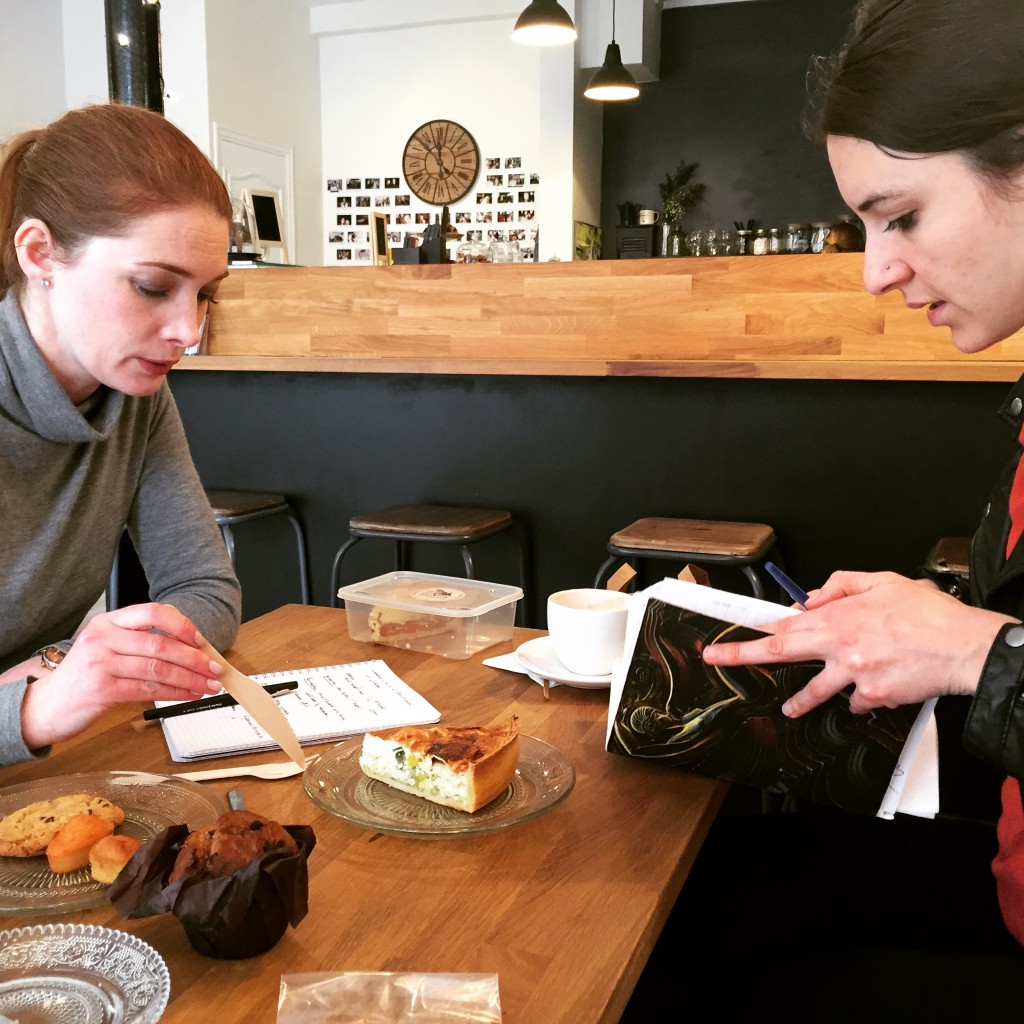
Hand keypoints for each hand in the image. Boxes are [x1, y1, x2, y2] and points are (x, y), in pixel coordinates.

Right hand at [20, 603, 223, 747]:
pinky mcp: (101, 690)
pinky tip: (188, 695)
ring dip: (189, 678)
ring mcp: (101, 664)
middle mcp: (103, 638)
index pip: (152, 612)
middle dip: (194, 658)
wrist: (45, 704)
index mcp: (107, 622)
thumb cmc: (83, 675)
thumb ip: (139, 641)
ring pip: (158, 668)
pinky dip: (174, 693)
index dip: (182, 625)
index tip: (201, 640)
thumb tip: (189, 648)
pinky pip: (148, 690)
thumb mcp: (106, 647)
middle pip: (160, 644)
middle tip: (214, 668)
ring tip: (208, 685)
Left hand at [702, 571, 1013, 716]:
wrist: (965, 645)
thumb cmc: (928, 613)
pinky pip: (857, 701)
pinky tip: (872, 688)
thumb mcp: (883, 581)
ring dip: (800, 702)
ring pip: (815, 692)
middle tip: (716, 658)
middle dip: (742, 654)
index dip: (754, 629)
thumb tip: (811, 597)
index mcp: (838, 616)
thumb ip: (841, 585)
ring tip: (790, 709)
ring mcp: (854, 675)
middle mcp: (839, 646)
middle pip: (781, 652)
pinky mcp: (874, 696)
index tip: (729, 633)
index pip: (784, 623)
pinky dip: (860, 697)